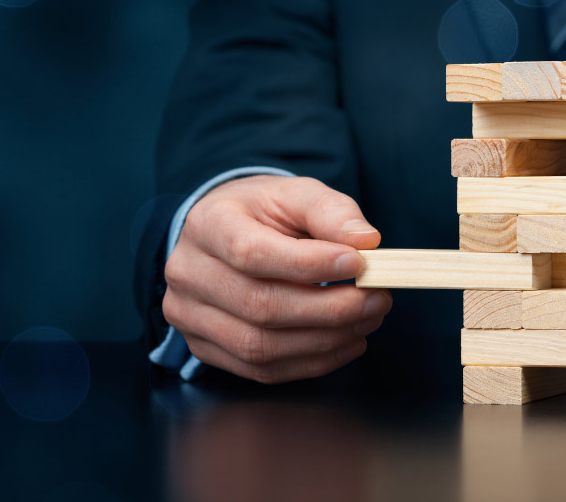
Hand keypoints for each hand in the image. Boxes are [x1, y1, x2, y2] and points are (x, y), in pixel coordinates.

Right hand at [163, 175, 390, 383]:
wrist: (222, 235)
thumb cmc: (261, 213)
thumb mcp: (295, 195)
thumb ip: (331, 211)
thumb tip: (366, 242)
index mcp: (207, 225)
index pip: (251, 253)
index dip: (308, 264)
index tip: (359, 264)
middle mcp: (187, 274)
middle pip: (259, 306)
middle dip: (329, 309)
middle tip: (377, 300)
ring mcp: (189, 316)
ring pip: (259, 346)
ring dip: (325, 341)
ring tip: (366, 321)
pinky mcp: (204, 348)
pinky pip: (261, 370)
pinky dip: (311, 362)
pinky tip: (344, 342)